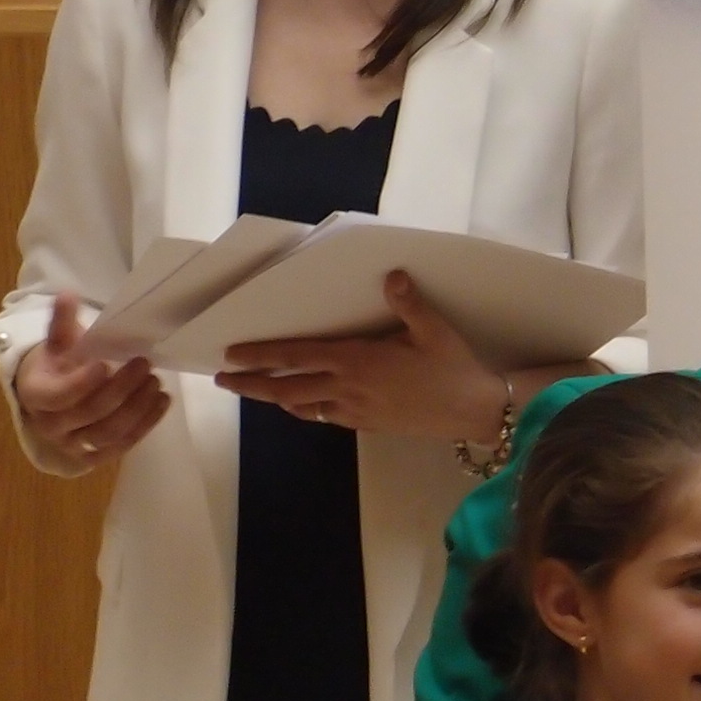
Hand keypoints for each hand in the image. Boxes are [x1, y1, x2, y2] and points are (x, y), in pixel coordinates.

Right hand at [12, 295, 169, 468]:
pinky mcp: (93, 456)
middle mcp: (51, 426)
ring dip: (138, 409)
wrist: (51, 397)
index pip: (60, 395)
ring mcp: (73, 444)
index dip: (83, 382)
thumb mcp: (57, 343)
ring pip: (109, 433)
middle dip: (122, 389)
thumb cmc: (57, 365)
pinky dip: (145, 426)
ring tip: (157, 383)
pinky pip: (122, 446)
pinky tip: (162, 402)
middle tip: (145, 365)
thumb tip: (67, 294)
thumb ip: (62, 321)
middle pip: (92, 412)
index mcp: (37, 395)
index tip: (107, 363)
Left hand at [219, 271, 503, 440]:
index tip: (233, 356)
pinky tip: (300, 405)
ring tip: (255, 391)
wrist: (476, 413)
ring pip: (302, 405)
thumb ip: (409, 305)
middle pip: (287, 387)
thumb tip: (392, 277)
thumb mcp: (435, 331)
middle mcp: (348, 388)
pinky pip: (325, 416)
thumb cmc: (455, 369)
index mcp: (358, 360)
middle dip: (252, 384)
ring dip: (274, 398)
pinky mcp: (368, 424)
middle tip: (224, 379)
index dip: (263, 355)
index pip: (298, 356)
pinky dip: (304, 409)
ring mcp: (356, 410)